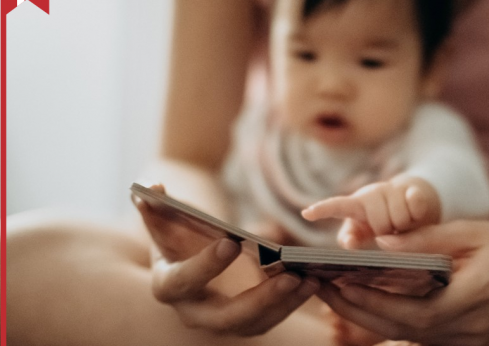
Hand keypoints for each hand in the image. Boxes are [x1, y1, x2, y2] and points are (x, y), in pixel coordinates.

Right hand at [133, 184, 319, 335]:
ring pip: (255, 322)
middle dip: (260, 299)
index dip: (205, 265)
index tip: (231, 243)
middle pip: (226, 316)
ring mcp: (222, 320)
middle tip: (289, 275)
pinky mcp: (247, 320)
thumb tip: (153, 188)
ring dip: (286, 303)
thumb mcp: (164, 216)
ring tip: (310, 278)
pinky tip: (315, 281)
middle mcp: (193, 312)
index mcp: (168, 285)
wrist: (189, 250)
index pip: (183, 281)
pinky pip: (272, 317)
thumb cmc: (177, 229)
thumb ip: (154, 204)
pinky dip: (294, 302)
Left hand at [302, 177, 440, 248]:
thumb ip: (354, 237)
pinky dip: (417, 213)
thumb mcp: (366, 231)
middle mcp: (373, 193)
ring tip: (403, 225)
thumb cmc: (384, 222)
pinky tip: (416, 214)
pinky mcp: (415, 190)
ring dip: (404, 227)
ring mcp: (393, 189)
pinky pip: (415, 205)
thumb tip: (348, 242)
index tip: (306, 214)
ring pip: (400, 218)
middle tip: (391, 232)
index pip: (337, 207)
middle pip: (380, 224)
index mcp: (357, 205)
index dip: (322, 210)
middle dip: (387, 233)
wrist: (415, 203)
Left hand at [317, 220, 488, 345]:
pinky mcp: (465, 343)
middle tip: (323, 288)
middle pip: (406, 329)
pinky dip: (391, 319)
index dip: (375, 301)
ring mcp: (471, 341)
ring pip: (410, 336)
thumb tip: (378, 244)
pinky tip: (366, 301)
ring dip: (370, 317)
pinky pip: (420, 335)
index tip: (339, 283)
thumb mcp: (469, 231)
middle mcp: (474, 327)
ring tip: (334, 292)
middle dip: (360, 310)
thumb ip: (425, 240)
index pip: (416, 309)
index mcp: (479, 295)